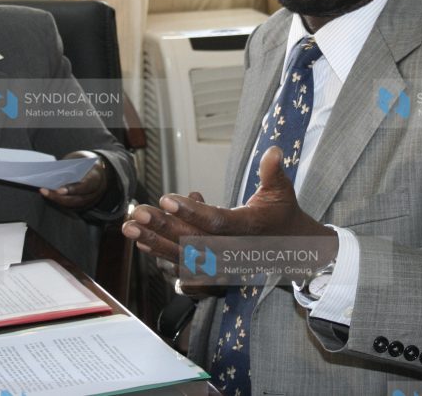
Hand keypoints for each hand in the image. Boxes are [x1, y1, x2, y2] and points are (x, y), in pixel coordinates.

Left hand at [40, 151, 109, 209]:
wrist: (96, 168)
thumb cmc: (86, 162)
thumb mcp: (80, 159)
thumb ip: (70, 166)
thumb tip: (53, 173)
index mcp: (97, 177)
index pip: (86, 186)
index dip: (73, 189)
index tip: (59, 190)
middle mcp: (96, 191)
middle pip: (77, 198)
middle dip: (60, 196)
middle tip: (45, 191)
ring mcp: (91, 199)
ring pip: (73, 204)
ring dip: (57, 199)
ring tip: (45, 192)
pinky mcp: (85, 203)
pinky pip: (71, 205)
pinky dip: (60, 200)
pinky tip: (50, 194)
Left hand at [122, 147, 335, 262]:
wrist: (292, 251)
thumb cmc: (282, 215)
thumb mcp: (282, 191)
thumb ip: (274, 172)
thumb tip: (273, 150)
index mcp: (249, 229)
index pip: (216, 222)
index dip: (191, 212)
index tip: (166, 198)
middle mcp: (233, 250)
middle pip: (192, 241)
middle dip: (163, 226)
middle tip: (137, 212)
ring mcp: (222, 264)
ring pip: (184, 256)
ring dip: (155, 241)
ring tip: (130, 226)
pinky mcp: (215, 270)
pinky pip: (184, 267)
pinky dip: (163, 255)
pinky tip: (143, 243)